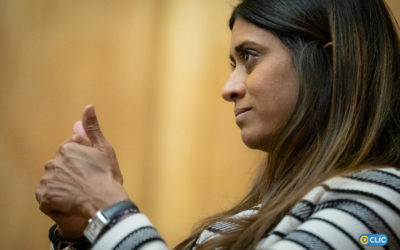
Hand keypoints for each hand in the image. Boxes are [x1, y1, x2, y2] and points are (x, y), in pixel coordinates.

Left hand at [36, 105, 128, 235]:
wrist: (105, 201)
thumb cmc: (107, 175)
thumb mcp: (104, 148)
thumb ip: (92, 128)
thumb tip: (88, 106)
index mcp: (67, 148)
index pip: (69, 152)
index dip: (81, 161)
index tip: (90, 169)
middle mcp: (53, 161)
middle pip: (60, 166)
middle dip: (69, 172)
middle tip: (85, 182)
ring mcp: (48, 180)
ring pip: (53, 180)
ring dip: (61, 186)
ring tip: (78, 192)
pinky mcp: (45, 197)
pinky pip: (46, 197)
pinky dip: (55, 200)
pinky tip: (69, 201)